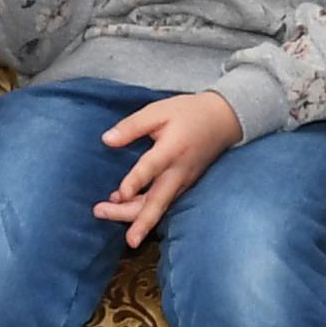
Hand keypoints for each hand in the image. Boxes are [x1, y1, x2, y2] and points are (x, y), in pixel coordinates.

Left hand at [96, 92, 241, 247]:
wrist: (224, 120)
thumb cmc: (189, 113)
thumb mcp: (159, 111)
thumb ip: (132, 126)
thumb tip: (106, 140)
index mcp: (173, 149)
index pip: (152, 167)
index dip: (136, 181)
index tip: (119, 194)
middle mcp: (179, 172)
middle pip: (156, 200)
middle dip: (132, 215)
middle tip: (102, 214)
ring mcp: (184, 182)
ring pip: (158, 206)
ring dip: (132, 214)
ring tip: (104, 212)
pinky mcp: (184, 186)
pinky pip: (164, 203)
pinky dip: (144, 209)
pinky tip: (123, 205)